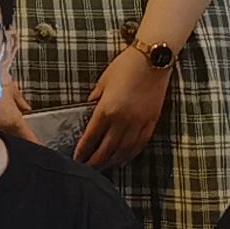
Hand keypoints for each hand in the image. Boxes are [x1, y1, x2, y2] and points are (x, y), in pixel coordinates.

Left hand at [74, 42, 171, 166]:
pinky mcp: (151, 122)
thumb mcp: (103, 83)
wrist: (152, 60)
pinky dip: (130, 155)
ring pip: (124, 151)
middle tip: (87, 168)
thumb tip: (89, 114)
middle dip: (96, 161)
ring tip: (103, 168)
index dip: (83, 150)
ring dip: (112, 162)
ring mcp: (139, 123)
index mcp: (107, 110)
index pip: (92, 137)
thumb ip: (95, 101)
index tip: (76, 158)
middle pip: (107, 149)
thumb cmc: (124, 67)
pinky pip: (139, 145)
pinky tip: (123, 160)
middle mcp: (123, 121)